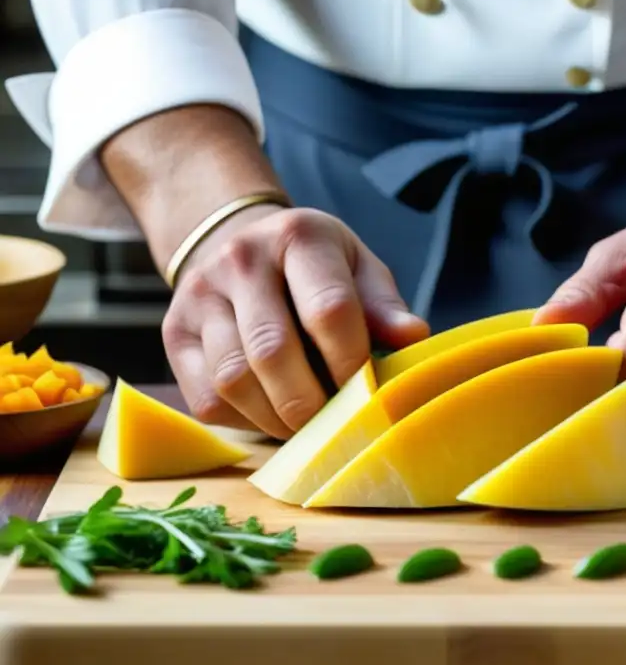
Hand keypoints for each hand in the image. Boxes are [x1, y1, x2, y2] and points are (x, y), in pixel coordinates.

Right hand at [161, 206, 429, 438]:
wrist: (239, 244)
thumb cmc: (315, 268)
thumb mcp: (358, 269)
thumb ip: (384, 306)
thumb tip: (413, 337)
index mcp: (299, 237)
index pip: (328, 310)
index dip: (351, 363)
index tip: (367, 393)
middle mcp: (241, 259)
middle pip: (273, 352)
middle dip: (312, 405)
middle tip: (336, 427)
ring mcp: (199, 296)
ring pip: (233, 381)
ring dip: (276, 420)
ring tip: (307, 426)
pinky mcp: (173, 333)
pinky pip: (206, 399)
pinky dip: (244, 421)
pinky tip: (270, 414)